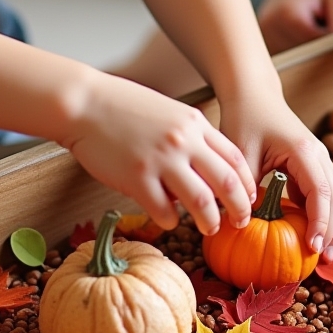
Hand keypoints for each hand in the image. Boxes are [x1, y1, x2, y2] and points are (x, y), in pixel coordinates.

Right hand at [64, 74, 256, 235]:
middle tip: (240, 222)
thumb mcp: (169, 111)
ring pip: (201, 201)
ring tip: (209, 229)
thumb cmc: (123, 107)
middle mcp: (183, 142)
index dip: (246, 183)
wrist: (84, 103)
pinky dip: (170, 220)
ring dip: (210, 221)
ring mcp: (161, 160)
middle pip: (226, 183)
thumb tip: (207, 167)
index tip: (248, 199)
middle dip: (239, 208)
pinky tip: (168, 220)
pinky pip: (163, 210)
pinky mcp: (137, 178)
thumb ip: (191, 136)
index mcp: (194, 124)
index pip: (235, 159)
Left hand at [218, 92, 332, 258]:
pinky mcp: (315, 167)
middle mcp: (319, 156)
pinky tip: (315, 237)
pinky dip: (328, 216)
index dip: (320, 222)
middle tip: (322, 261)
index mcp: (303, 151)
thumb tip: (246, 222)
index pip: (321, 192)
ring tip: (324, 255)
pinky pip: (330, 195)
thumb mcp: (239, 152)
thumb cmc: (245, 119)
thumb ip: (245, 185)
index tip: (312, 248)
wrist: (254, 96)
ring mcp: (321, 161)